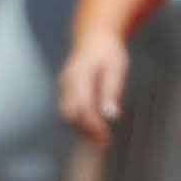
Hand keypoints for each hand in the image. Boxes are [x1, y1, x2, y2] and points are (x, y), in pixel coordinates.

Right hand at [56, 30, 130, 144]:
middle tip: (104, 143)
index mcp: (78, 75)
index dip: (92, 125)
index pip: (81, 106)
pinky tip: (96, 132)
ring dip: (82, 130)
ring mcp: (63, 87)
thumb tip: (111, 115)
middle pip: (69, 114)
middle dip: (85, 131)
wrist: (94, 37)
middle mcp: (66, 82)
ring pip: (67, 115)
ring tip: (102, 141)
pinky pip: (69, 111)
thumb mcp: (116, 68)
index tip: (106, 137)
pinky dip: (80, 123)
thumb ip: (112, 90)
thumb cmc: (108, 52)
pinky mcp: (66, 91)